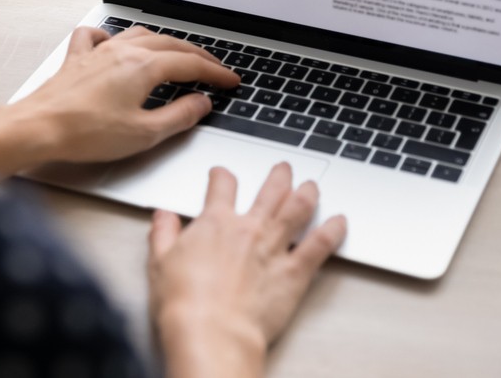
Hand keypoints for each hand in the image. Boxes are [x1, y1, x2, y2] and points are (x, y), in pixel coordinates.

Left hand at [14, 26, 238, 163]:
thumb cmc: (85, 132)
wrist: (39, 127)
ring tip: (177, 53)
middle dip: (198, 55)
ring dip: (164, 42)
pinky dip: (113, 36)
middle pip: (170, 45)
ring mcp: (98, 52)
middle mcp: (122, 51)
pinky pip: (98, 36)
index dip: (215, 73)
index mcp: (143, 67)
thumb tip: (201, 103)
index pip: (190, 64)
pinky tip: (115, 43)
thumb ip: (179, 116)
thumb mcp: (144, 133)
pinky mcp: (78, 59)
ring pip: (140, 34)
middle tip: (214, 68)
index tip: (230, 81)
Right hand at [147, 163, 347, 377]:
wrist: (211, 332)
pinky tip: (341, 222)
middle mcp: (249, 229)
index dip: (222, 176)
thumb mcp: (159, 262)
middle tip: (284, 169)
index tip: (222, 174)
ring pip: (298, 208)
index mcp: (215, 223)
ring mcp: (274, 248)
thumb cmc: (185, 303)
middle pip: (270, 190)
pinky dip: (333, 230)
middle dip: (279, 176)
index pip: (222, 186)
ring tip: (312, 185)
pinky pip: (320, 245)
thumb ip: (163, 234)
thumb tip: (163, 216)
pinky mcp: (294, 273)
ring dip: (307, 193)